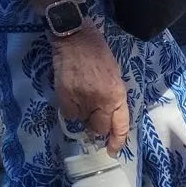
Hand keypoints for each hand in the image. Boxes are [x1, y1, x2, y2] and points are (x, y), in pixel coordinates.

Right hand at [52, 24, 129, 151]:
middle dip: (95, 124)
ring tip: (80, 97)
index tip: (112, 150)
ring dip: (82, 114)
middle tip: (91, 113)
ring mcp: (83, 99)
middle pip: (98, 128)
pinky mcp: (66, 95)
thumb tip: (105, 116)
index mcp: (117, 94)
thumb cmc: (98, 52)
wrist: (75, 36)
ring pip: (81, 121)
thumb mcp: (114, 75)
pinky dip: (69, 109)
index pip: (119, 126)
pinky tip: (70, 95)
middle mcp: (102, 101)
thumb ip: (112, 97)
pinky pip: (68, 114)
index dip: (116, 142)